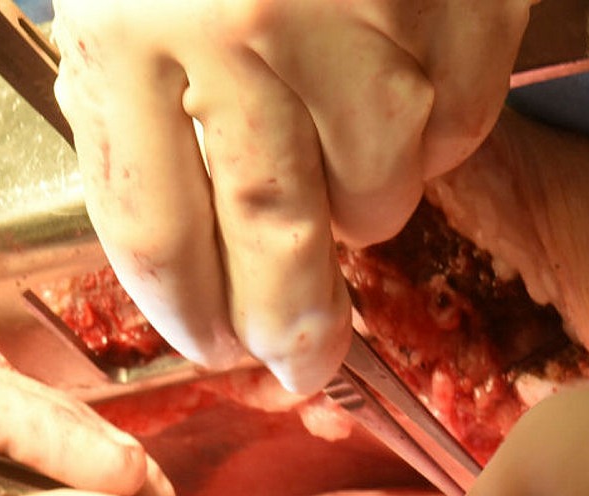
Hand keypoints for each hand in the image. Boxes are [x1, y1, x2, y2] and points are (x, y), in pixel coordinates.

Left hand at [50, 0, 537, 394]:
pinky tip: (403, 87)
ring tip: (349, 160)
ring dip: (368, 205)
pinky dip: (436, 133)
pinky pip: (457, 122)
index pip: (155, 235)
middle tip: (303, 366)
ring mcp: (357, 10)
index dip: (188, 318)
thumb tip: (191, 265)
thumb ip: (138, 112)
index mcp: (131, 29)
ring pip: (380, 191)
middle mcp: (240, 28)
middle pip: (276, 241)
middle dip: (292, 329)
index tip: (215, 346)